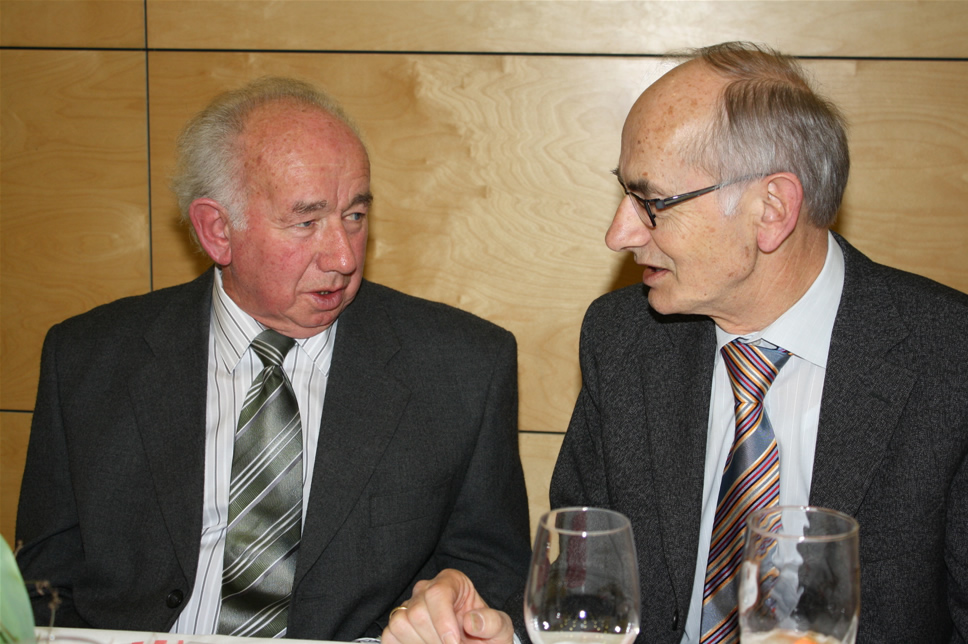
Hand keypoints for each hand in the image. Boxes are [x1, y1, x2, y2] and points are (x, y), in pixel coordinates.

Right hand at [382, 569, 513, 643]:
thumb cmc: (487, 636)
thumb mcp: (500, 629)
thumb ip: (492, 623)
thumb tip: (471, 621)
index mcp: (452, 581)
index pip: (437, 593)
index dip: (443, 621)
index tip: (454, 643)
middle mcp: (426, 589)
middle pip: (417, 612)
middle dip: (436, 640)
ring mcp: (408, 607)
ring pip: (400, 624)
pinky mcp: (396, 626)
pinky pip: (390, 636)